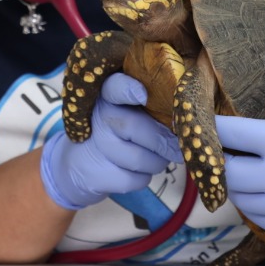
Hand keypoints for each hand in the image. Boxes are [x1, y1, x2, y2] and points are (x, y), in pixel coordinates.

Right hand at [41, 73, 182, 210]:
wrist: (78, 164)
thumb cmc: (117, 133)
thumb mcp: (128, 112)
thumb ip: (152, 111)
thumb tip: (186, 125)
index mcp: (108, 94)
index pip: (114, 87)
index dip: (128, 89)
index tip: (142, 94)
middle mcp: (99, 115)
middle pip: (135, 128)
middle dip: (163, 142)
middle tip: (178, 149)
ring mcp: (95, 145)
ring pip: (140, 158)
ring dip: (157, 162)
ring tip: (155, 158)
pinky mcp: (97, 173)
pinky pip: (134, 179)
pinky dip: (143, 178)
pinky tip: (135, 171)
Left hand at [216, 16, 264, 234]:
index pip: (231, 134)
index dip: (209, 124)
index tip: (200, 115)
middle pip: (227, 172)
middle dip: (215, 155)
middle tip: (213, 141)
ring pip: (241, 201)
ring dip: (232, 181)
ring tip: (234, 161)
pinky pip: (263, 220)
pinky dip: (252, 205)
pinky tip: (256, 186)